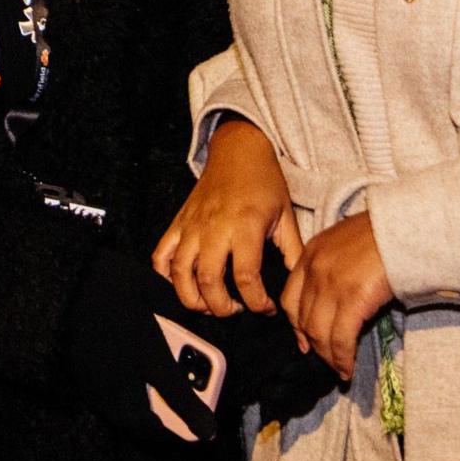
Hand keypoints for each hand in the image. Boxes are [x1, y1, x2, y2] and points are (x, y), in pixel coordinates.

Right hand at [153, 118, 303, 316]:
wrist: (238, 149)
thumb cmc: (263, 181)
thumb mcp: (286, 215)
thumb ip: (292, 251)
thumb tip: (298, 282)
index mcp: (245, 226)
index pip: (246, 276)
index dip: (257, 302)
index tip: (266, 308)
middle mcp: (215, 228)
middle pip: (209, 281)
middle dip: (222, 307)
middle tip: (236, 310)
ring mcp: (192, 226)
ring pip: (180, 273)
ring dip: (192, 298)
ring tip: (209, 305)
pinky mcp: (178, 223)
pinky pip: (161, 255)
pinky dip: (165, 277)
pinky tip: (182, 286)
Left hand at [281, 213, 393, 378]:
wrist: (410, 227)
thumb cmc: (387, 235)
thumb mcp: (348, 243)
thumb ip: (333, 266)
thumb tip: (335, 299)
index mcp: (312, 253)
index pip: (290, 297)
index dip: (296, 325)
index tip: (304, 341)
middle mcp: (315, 268)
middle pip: (303, 318)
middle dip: (313, 344)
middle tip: (325, 360)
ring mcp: (332, 283)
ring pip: (319, 332)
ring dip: (328, 357)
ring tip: (339, 370)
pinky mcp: (353, 298)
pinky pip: (341, 338)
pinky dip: (342, 358)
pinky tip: (347, 369)